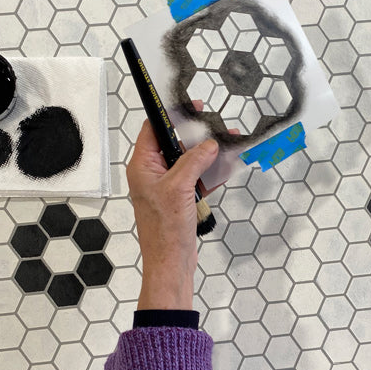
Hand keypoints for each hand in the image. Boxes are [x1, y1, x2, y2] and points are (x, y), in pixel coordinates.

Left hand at [127, 118, 217, 309]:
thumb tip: (209, 145)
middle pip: (175, 144)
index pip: (153, 129)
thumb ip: (194, 161)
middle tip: (215, 125)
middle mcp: (152, 174)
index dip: (171, 114)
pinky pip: (196, 180)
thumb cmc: (165, 231)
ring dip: (208, 155)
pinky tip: (227, 165)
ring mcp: (167, 187)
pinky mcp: (180, 200)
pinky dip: (210, 173)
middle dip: (196, 135)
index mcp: (142, 166)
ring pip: (189, 162)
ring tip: (228, 143)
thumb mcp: (179, 188)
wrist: (171, 263)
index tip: (191, 107)